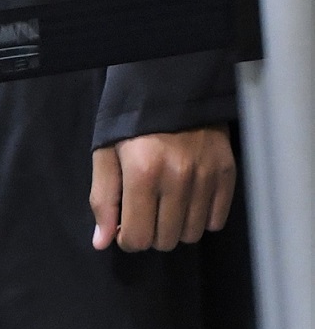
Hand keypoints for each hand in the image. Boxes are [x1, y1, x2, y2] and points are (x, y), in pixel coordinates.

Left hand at [91, 128, 236, 252]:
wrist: (171, 87)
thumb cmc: (131, 122)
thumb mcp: (106, 154)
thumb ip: (103, 199)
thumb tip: (102, 242)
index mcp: (142, 173)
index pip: (138, 237)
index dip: (128, 239)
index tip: (126, 226)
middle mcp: (177, 178)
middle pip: (165, 240)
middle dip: (150, 234)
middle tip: (145, 213)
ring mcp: (206, 176)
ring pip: (191, 234)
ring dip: (176, 228)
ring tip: (166, 206)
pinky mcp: (226, 173)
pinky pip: (216, 221)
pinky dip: (201, 218)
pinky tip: (188, 200)